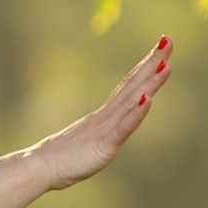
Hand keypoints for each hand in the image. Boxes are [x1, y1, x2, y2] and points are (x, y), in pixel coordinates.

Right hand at [34, 37, 170, 190]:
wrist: (40, 167)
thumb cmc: (61, 158)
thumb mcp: (87, 144)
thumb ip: (97, 136)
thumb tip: (101, 132)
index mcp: (104, 116)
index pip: (128, 86)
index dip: (145, 67)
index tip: (160, 49)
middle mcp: (106, 116)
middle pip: (132, 85)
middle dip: (152, 63)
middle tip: (168, 40)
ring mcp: (105, 129)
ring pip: (131, 101)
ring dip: (149, 82)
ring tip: (165, 64)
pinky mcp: (104, 144)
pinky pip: (122, 127)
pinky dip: (136, 113)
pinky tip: (147, 99)